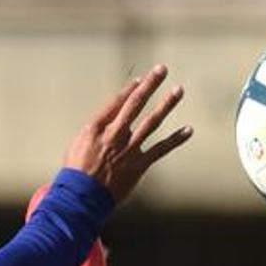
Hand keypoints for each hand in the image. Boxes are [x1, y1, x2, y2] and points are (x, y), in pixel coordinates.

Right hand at [61, 66, 192, 204]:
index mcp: (98, 127)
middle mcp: (116, 133)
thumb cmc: (76, 173)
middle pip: (136, 103)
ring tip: (179, 90)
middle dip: (150, 84)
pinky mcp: (139, 165)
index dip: (130, 89)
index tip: (141, 79)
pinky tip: (189, 130)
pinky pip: (161, 149)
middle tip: (162, 69)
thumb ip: (96, 131)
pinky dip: (176, 139)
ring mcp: (129, 149)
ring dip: (167, 104)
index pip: (117, 102)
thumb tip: (109, 121)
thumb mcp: (79, 145)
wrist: (81, 197)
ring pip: (152, 121)